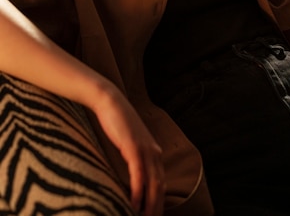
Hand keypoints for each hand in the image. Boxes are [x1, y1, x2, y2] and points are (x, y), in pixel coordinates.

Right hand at [91, 83, 164, 215]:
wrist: (110, 101)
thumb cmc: (116, 123)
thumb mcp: (129, 143)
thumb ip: (134, 158)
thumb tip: (131, 177)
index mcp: (154, 152)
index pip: (161, 183)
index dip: (159, 202)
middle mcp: (154, 151)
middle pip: (160, 187)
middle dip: (157, 208)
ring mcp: (145, 148)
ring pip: (153, 183)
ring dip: (150, 205)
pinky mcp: (133, 146)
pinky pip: (139, 173)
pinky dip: (138, 191)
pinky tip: (134, 204)